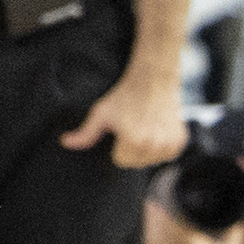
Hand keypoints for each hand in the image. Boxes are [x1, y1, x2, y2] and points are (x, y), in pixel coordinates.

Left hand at [63, 71, 185, 168]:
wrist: (153, 80)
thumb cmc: (124, 96)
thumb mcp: (101, 113)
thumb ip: (84, 133)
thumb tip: (64, 143)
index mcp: (134, 141)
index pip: (120, 161)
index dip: (118, 146)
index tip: (122, 130)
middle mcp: (154, 146)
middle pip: (136, 164)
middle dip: (131, 149)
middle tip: (133, 127)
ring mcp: (169, 145)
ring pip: (150, 161)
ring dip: (146, 150)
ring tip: (145, 128)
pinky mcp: (179, 142)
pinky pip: (165, 156)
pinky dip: (160, 147)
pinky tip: (156, 130)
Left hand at [144, 198, 243, 243]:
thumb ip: (233, 231)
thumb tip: (237, 213)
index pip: (172, 226)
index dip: (163, 211)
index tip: (160, 198)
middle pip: (158, 233)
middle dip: (154, 216)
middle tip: (152, 200)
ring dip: (152, 229)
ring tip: (152, 214)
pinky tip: (154, 237)